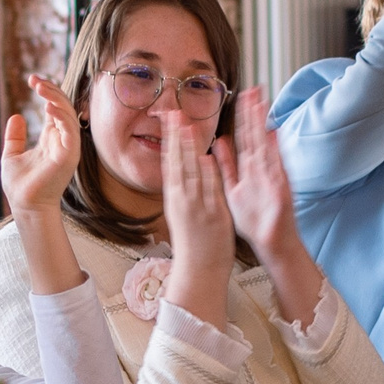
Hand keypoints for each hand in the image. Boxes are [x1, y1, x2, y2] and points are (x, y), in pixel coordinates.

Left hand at [0, 76, 80, 216]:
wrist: (25, 205)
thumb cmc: (20, 185)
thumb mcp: (12, 155)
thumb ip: (15, 137)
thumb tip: (17, 117)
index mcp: (51, 138)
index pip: (55, 108)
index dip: (47, 91)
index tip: (31, 79)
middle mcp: (62, 140)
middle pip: (63, 107)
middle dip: (51, 90)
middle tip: (34, 80)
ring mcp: (68, 147)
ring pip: (69, 115)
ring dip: (56, 98)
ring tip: (40, 87)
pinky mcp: (69, 155)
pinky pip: (71, 131)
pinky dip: (62, 116)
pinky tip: (48, 106)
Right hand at [158, 110, 233, 321]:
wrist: (199, 269)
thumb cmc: (192, 243)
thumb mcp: (181, 213)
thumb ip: (184, 190)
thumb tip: (184, 171)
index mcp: (174, 198)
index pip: (171, 163)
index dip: (170, 140)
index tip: (170, 121)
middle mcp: (183, 200)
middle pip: (178, 162)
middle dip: (176, 136)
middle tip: (173, 113)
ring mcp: (198, 206)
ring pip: (193, 171)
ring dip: (189, 148)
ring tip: (186, 126)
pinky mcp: (213, 214)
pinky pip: (210, 189)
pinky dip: (208, 173)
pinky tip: (206, 156)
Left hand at [210, 88, 296, 256]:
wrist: (272, 242)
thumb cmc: (254, 218)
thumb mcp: (234, 187)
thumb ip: (227, 165)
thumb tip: (218, 142)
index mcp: (250, 168)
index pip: (245, 137)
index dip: (242, 116)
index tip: (241, 95)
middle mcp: (262, 169)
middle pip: (256, 136)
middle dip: (254, 112)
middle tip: (254, 88)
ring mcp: (272, 177)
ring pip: (266, 146)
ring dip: (264, 125)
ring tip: (262, 104)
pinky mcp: (280, 190)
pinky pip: (276, 168)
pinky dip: (275, 152)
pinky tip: (273, 135)